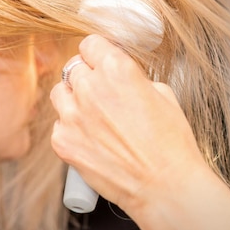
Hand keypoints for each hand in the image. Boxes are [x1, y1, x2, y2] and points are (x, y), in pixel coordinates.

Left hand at [49, 34, 204, 214]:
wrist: (164, 185)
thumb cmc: (171, 144)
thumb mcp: (164, 94)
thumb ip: (135, 79)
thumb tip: (124, 78)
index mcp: (117, 69)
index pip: (90, 44)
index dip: (97, 53)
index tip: (100, 61)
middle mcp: (90, 88)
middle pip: (74, 67)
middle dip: (87, 76)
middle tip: (101, 92)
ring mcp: (73, 116)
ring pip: (60, 93)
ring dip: (73, 98)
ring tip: (92, 114)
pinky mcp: (64, 142)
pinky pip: (59, 124)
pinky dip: (71, 128)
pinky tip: (91, 138)